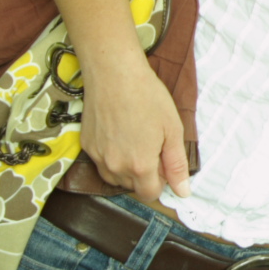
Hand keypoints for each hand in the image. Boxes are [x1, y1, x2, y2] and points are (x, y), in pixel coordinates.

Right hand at [78, 51, 190, 200]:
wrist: (114, 75)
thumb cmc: (149, 99)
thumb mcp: (173, 131)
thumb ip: (176, 165)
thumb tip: (183, 192)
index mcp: (139, 166)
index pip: (149, 194)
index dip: (161, 181)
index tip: (164, 162)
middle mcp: (114, 167)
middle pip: (132, 186)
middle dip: (145, 174)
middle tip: (152, 145)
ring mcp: (97, 157)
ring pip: (115, 177)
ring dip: (127, 168)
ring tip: (136, 140)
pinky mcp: (86, 146)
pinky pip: (101, 163)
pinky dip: (112, 157)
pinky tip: (120, 135)